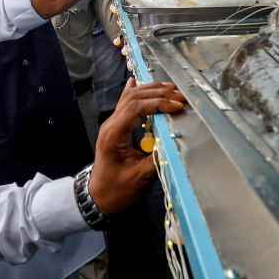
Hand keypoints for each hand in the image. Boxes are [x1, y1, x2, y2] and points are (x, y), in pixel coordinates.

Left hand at [90, 79, 185, 214]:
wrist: (98, 197)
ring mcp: (112, 124)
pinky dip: (136, 92)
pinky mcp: (116, 127)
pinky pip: (125, 103)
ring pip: (130, 97)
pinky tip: (138, 81)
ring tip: (172, 89)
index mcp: (114, 135)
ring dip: (151, 91)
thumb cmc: (116, 190)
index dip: (158, 104)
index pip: (135, 108)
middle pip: (133, 98)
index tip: (177, 107)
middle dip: (158, 94)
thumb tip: (175, 142)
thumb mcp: (138, 178)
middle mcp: (111, 124)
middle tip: (180, 97)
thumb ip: (156, 159)